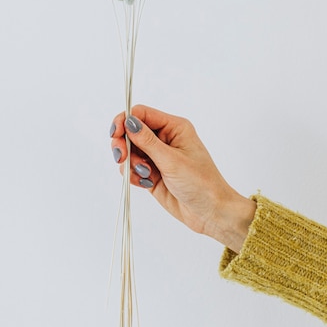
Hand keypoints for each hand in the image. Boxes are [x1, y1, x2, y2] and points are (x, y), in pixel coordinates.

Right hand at [110, 104, 255, 252]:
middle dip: (124, 144)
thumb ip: (147, 141)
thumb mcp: (172, 160)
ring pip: (130, 151)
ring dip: (131, 163)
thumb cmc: (201, 183)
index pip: (142, 114)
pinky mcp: (152, 173)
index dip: (125, 120)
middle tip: (122, 157)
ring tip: (146, 175)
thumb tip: (129, 122)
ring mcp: (158, 157)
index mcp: (174, 127)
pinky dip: (133, 175)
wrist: (210, 212)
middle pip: (132, 132)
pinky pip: (132, 168)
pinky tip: (146, 183)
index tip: (115, 133)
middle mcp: (165, 139)